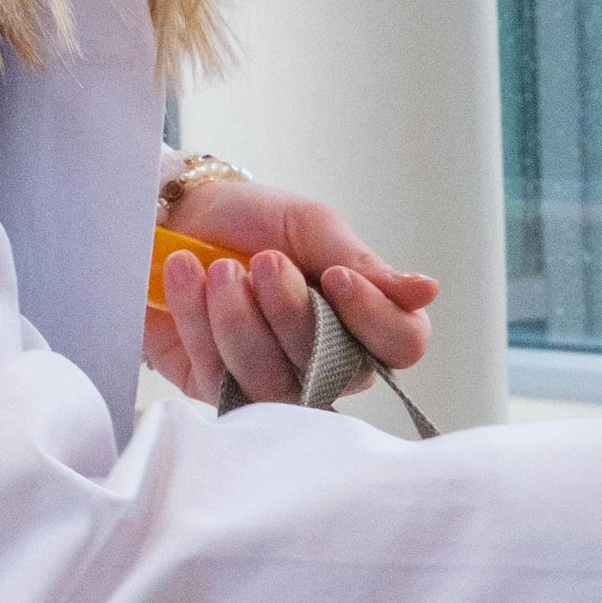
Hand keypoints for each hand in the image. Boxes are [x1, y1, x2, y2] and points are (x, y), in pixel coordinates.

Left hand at [147, 176, 438, 404]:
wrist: (174, 214)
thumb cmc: (253, 219)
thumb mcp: (313, 227)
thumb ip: (363, 263)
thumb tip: (427, 291)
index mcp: (363, 319)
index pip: (401, 345)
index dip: (374, 319)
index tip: (336, 277)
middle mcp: (326, 360)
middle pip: (333, 367)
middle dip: (292, 310)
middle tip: (263, 259)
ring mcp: (271, 380)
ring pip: (271, 380)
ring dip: (239, 319)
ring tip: (219, 269)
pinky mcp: (215, 388)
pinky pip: (217, 374)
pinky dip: (199, 319)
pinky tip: (187, 276)